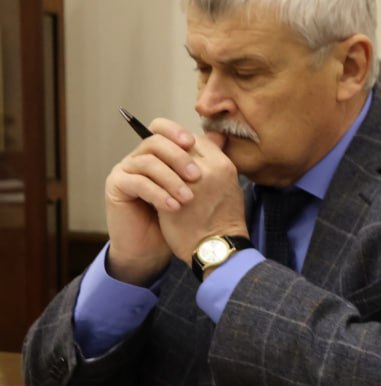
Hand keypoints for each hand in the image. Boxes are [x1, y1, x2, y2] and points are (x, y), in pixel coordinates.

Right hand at [103, 118, 202, 284]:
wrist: (158, 247)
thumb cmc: (182, 219)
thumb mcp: (198, 188)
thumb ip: (205, 162)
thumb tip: (220, 136)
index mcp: (159, 154)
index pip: (163, 130)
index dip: (177, 132)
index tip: (192, 143)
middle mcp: (140, 157)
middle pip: (155, 141)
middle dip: (178, 156)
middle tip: (196, 175)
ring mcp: (126, 170)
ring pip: (147, 162)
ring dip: (171, 179)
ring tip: (188, 198)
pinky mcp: (117, 186)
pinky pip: (137, 182)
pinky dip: (158, 193)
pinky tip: (173, 206)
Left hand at [154, 129, 249, 261]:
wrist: (218, 249)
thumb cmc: (223, 221)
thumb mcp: (229, 187)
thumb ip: (216, 165)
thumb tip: (212, 141)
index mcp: (223, 165)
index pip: (197, 137)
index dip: (180, 136)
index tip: (170, 141)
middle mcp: (209, 170)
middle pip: (178, 144)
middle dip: (162, 144)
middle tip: (151, 146)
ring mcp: (190, 184)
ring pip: (163, 159)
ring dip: (154, 162)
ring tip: (147, 167)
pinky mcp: (172, 198)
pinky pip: (154, 180)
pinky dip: (149, 181)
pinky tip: (146, 185)